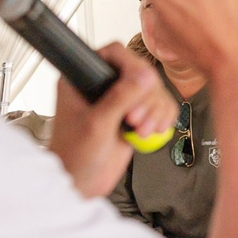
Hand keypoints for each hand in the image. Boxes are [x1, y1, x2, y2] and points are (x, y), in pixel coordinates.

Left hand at [49, 41, 174, 197]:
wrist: (81, 183)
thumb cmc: (74, 156)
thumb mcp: (96, 125)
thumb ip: (120, 98)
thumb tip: (145, 76)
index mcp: (83, 78)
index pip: (114, 53)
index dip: (131, 66)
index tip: (139, 86)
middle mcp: (103, 84)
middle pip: (142, 71)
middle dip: (146, 98)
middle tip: (134, 119)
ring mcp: (121, 100)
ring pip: (155, 89)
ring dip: (155, 111)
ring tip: (140, 131)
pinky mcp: (135, 115)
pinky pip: (161, 106)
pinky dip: (163, 118)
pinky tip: (152, 131)